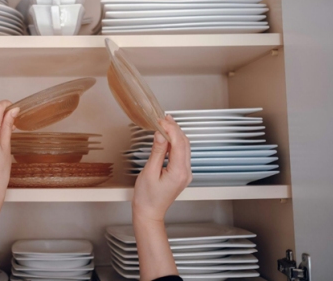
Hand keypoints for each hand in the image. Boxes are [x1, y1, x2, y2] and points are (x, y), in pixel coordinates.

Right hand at [131, 115, 191, 280]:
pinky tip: (167, 137)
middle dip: (174, 128)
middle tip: (162, 118)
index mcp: (179, 172)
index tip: (161, 120)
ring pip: (185, 147)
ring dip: (175, 134)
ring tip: (164, 123)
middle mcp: (186, 172)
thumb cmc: (147, 197)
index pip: (179, 143)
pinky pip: (181, 153)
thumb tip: (161, 135)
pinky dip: (175, 142)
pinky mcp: (181, 173)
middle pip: (185, 143)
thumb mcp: (149, 172)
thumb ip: (157, 152)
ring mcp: (185, 173)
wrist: (149, 213)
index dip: (171, 129)